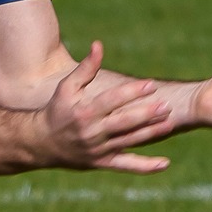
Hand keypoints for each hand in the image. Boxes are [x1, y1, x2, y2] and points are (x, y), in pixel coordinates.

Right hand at [40, 41, 175, 173]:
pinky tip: (165, 163)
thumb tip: (99, 45)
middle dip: (147, 114)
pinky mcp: (103, 163)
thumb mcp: (66, 88)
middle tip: (167, 105)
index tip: (151, 84)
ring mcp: (99, 150)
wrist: (41, 144)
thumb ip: (85, 68)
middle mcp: (92, 132)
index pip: (112, 100)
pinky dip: (146, 166)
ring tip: (170, 123)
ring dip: (151, 133)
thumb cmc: (57, 111)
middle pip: (124, 122)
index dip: (132, 92)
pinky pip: (127, 166)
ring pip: (130, 141)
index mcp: (85, 112)